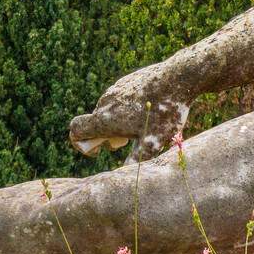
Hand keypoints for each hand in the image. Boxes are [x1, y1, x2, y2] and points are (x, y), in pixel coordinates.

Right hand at [68, 66, 188, 162]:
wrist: (178, 77)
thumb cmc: (165, 112)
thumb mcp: (152, 143)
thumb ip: (136, 160)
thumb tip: (123, 176)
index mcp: (105, 119)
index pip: (75, 130)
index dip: (80, 144)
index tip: (100, 149)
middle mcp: (105, 102)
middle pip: (93, 123)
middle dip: (105, 136)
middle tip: (128, 141)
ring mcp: (115, 89)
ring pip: (107, 111)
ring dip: (115, 123)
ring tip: (140, 127)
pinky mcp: (126, 81)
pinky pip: (118, 100)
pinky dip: (124, 110)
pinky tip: (147, 111)